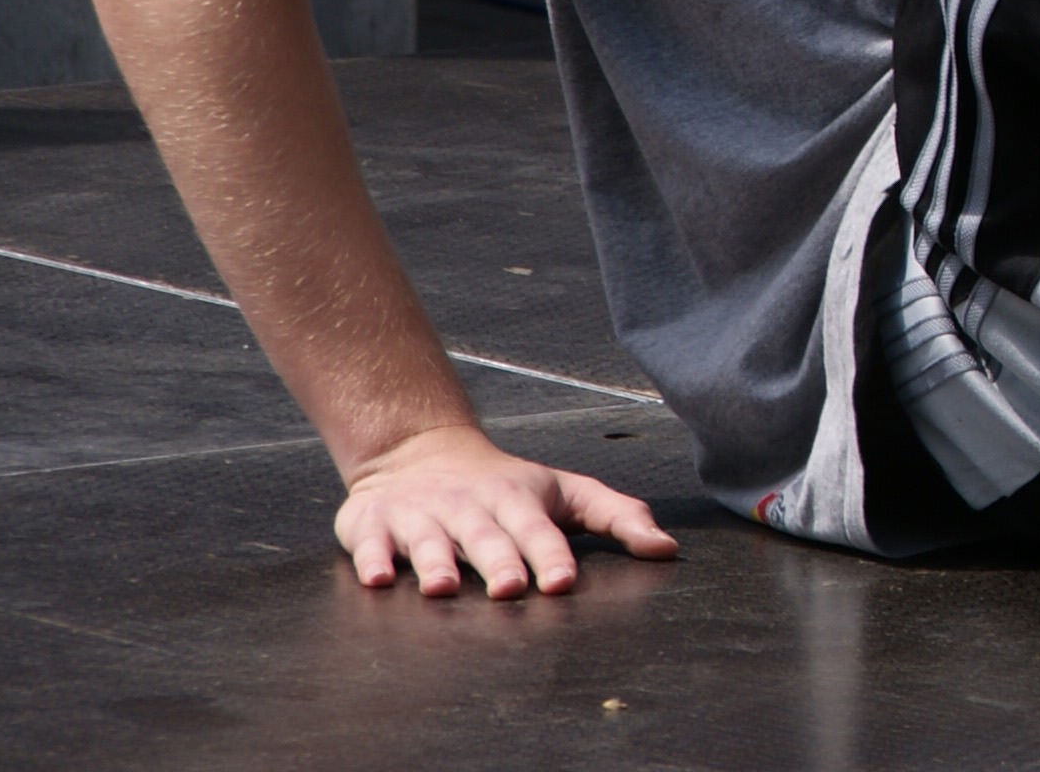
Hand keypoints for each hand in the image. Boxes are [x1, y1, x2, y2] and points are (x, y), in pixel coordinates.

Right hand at [335, 424, 679, 598]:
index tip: (563, 582)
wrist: (418, 450)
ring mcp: (420, 515)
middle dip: (500, 561)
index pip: (539, 529)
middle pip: (487, 537)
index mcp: (517, 500)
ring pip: (429, 541)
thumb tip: (668, 549)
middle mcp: (469, 506)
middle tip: (511, 589)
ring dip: (437, 563)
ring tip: (444, 589)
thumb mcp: (566, 491)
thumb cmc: (506, 485)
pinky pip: (371, 544)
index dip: (552, 554)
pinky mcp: (374, 524)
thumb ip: (618, 516)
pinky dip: (372, 559)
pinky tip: (378, 578)